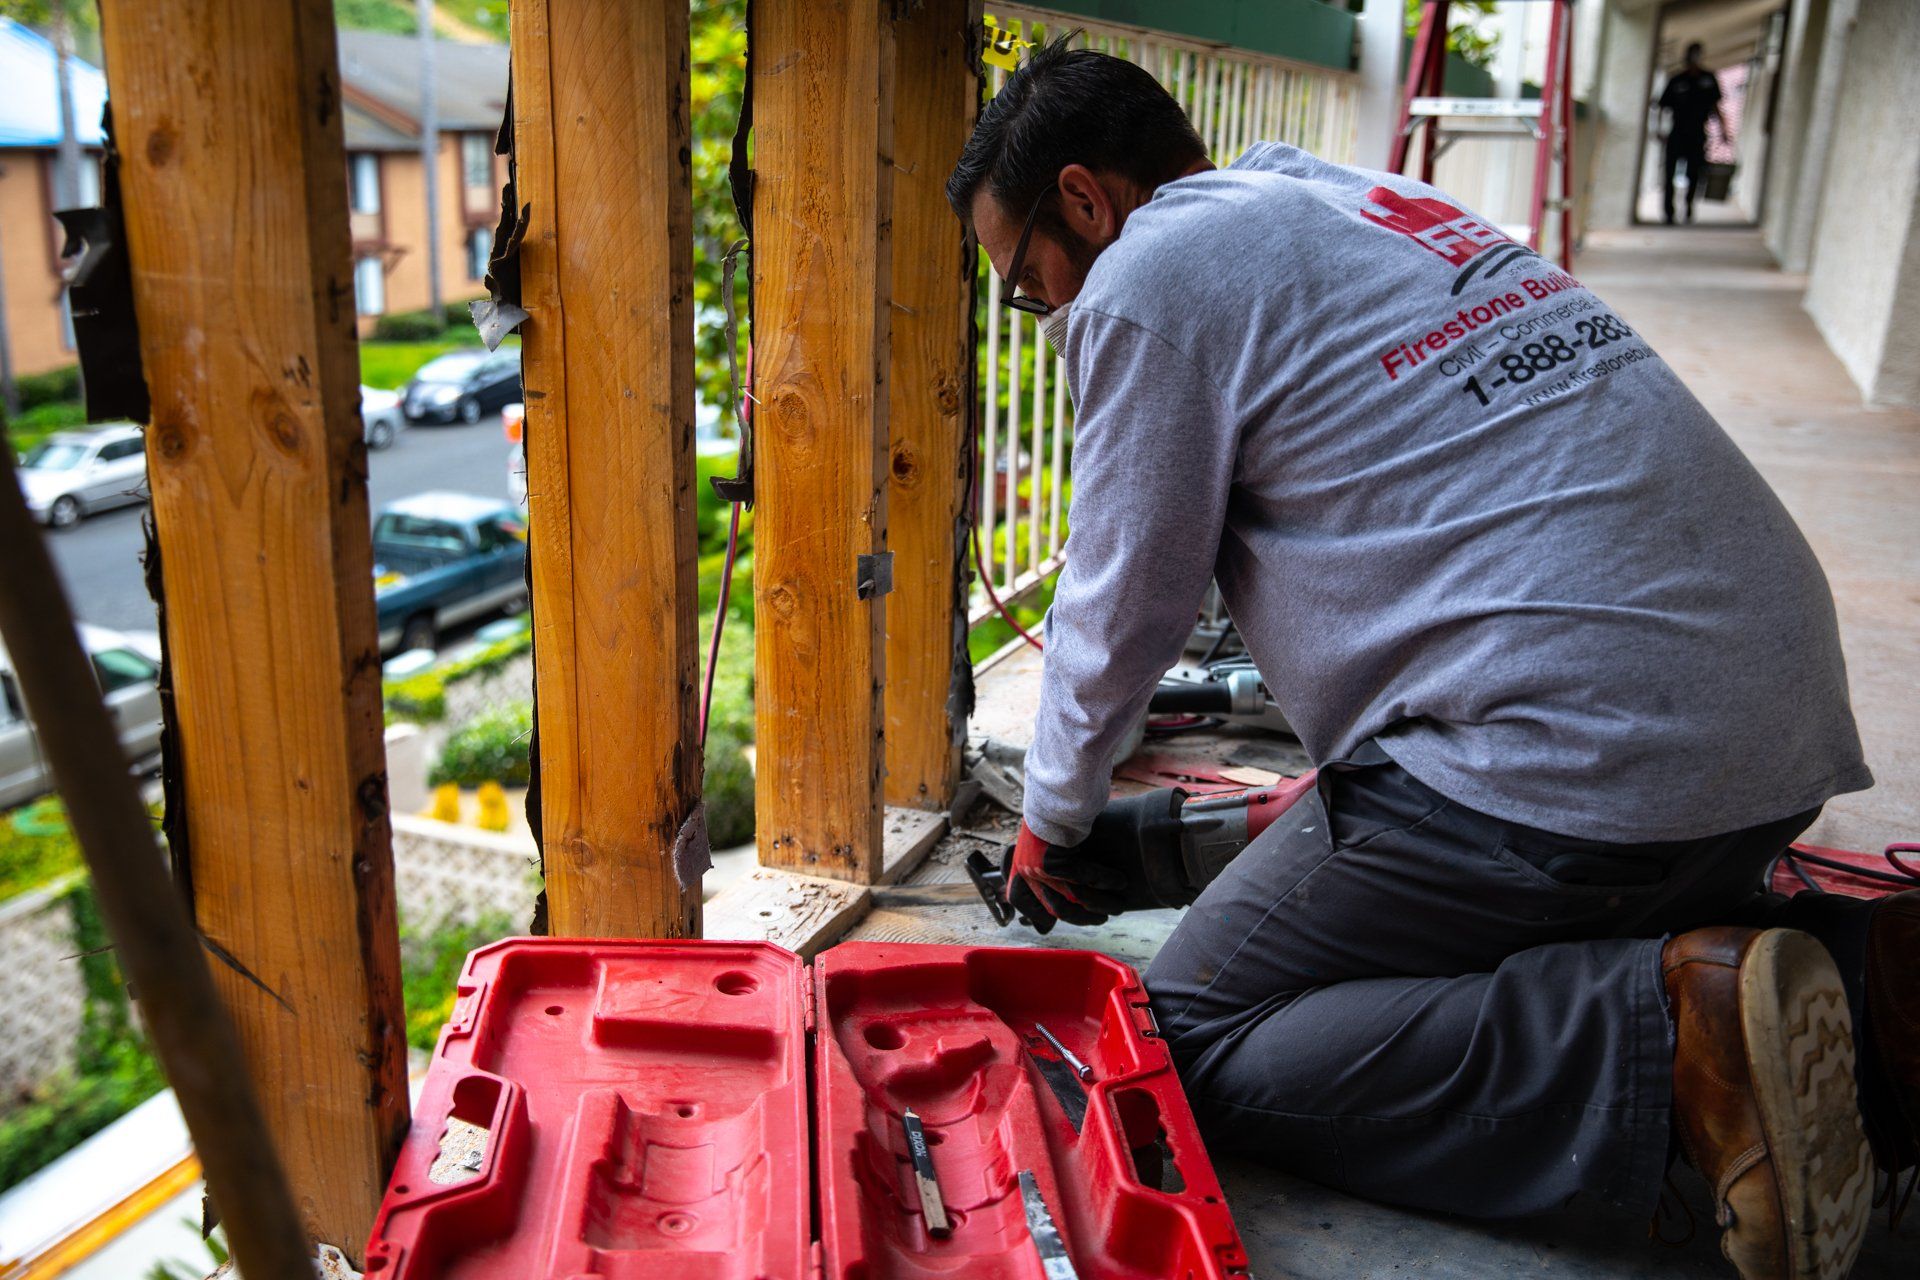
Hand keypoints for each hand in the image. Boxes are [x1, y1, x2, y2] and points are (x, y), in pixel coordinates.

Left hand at [1005, 820, 1129, 932]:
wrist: (1056, 791)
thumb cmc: (1054, 815)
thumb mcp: (1040, 845)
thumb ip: (1043, 868)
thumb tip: (1056, 899)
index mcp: (1017, 869)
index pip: (1021, 902)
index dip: (1040, 915)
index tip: (1055, 921)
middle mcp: (1024, 871)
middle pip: (1055, 909)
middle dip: (1082, 917)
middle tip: (1101, 917)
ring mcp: (1038, 867)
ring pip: (1074, 897)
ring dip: (1100, 902)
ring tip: (1117, 904)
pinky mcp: (1055, 858)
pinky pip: (1085, 877)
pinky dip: (1106, 880)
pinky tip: (1119, 881)